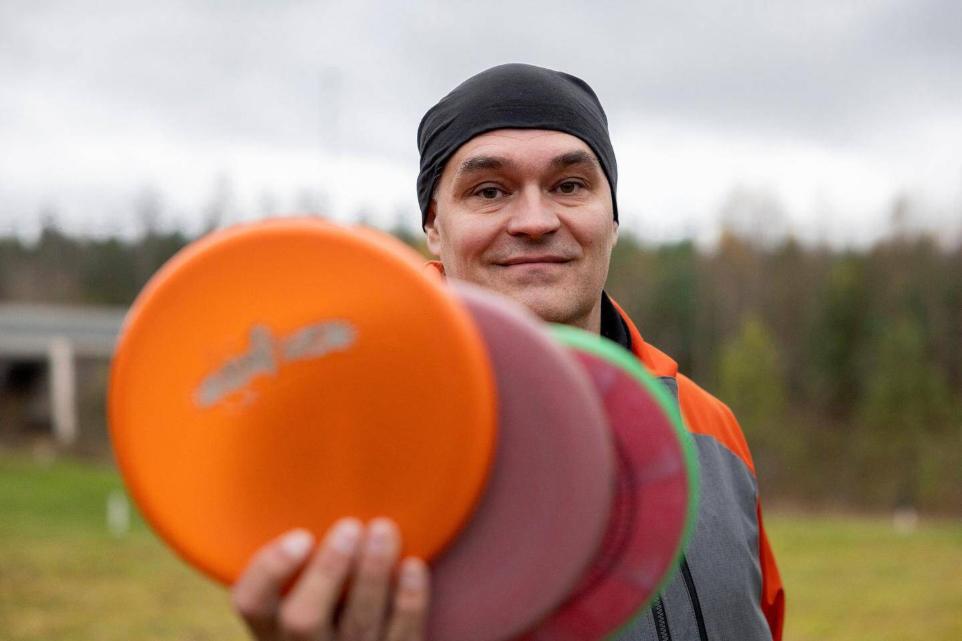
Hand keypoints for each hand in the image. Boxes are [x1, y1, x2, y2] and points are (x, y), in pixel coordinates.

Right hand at [231, 518, 430, 640]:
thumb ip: (301, 558)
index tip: (301, 535)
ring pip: (357, 626)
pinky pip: (401, 636)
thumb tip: (309, 469)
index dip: (268, 570)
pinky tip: (414, 565)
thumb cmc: (334, 604)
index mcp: (272, 629)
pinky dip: (409, 601)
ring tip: (384, 529)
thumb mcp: (302, 593)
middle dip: (328, 570)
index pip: (250, 602)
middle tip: (349, 525)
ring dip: (372, 574)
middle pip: (303, 620)